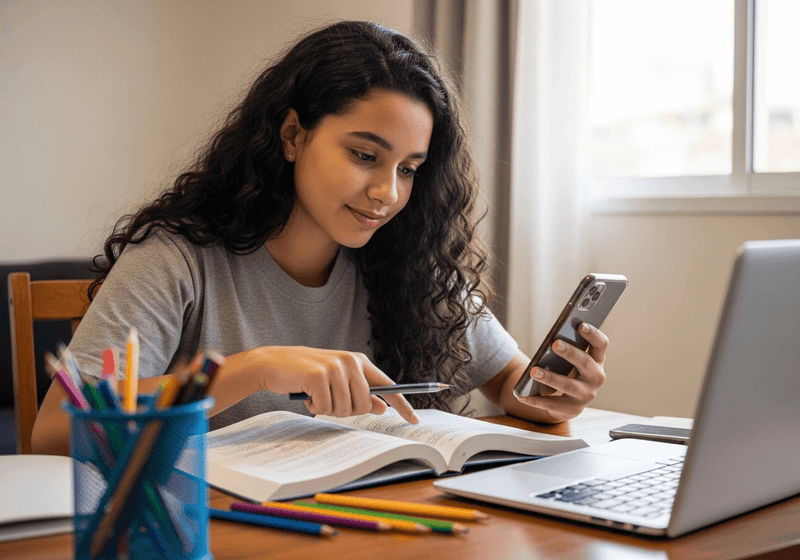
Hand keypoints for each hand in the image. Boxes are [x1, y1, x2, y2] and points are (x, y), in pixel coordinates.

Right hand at [252, 346, 418, 423]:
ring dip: (329, 409)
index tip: (414, 420)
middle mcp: (351, 361)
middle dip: (347, 411)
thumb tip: (381, 407)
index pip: (388, 386)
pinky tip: (307, 394)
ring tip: (316, 395)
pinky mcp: (320, 375)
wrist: (273, 363)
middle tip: (329, 401)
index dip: (402, 404)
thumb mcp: (336, 382)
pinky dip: (315, 407)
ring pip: (345, 409)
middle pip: (365, 405)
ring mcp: (336, 367)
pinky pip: (326, 407)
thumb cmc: (306, 374)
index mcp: (359, 361)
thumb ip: (359, 392)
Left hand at [516, 323, 608, 420]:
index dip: (593, 334)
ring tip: (534, 371)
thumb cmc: (568, 371)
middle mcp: (596, 377)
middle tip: (554, 344)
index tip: (580, 324)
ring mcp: (586, 395)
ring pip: (568, 385)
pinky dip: (536, 399)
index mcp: (597, 360)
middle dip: (570, 353)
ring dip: (550, 377)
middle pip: (585, 362)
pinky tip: (522, 396)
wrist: (569, 401)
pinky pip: (552, 404)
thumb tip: (552, 340)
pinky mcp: (573, 409)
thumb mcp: (570, 360)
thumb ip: (566, 348)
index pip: (601, 345)